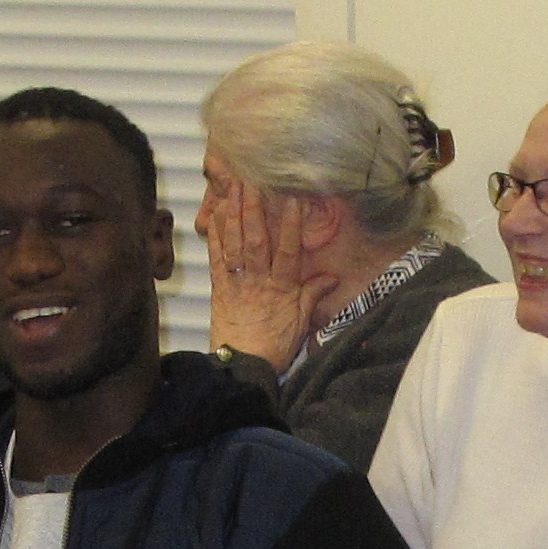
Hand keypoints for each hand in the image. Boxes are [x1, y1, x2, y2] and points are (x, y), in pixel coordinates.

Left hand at [203, 179, 319, 370]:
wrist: (243, 367)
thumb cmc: (275, 346)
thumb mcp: (302, 322)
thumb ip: (313, 294)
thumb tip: (333, 276)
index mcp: (282, 287)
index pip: (288, 250)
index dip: (290, 224)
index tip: (293, 199)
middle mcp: (258, 281)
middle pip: (257, 240)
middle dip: (254, 209)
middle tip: (251, 181)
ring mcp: (237, 283)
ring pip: (235, 244)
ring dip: (234, 215)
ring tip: (233, 189)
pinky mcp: (219, 289)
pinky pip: (217, 259)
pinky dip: (215, 237)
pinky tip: (215, 217)